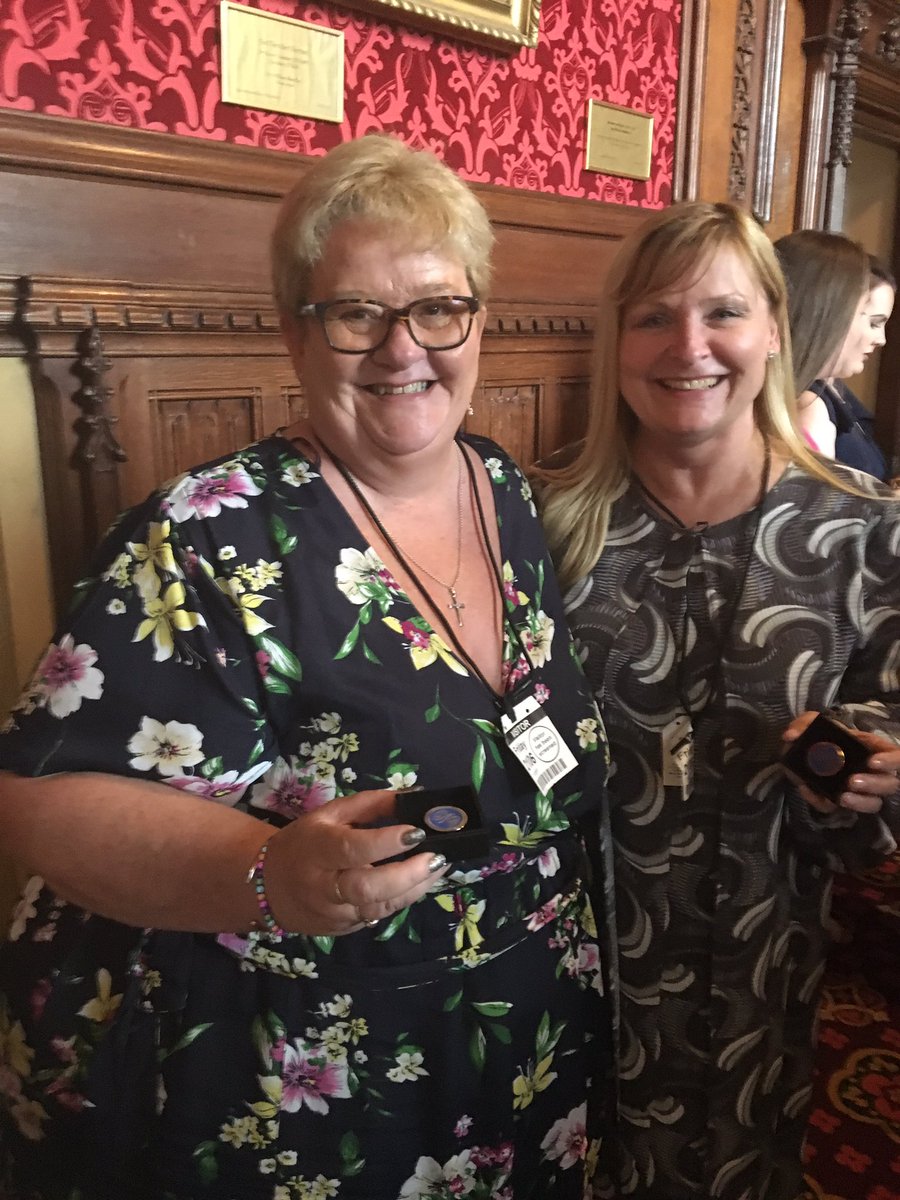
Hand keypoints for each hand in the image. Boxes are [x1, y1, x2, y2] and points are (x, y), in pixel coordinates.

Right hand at [261, 788, 446, 935]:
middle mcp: (322, 885)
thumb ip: (370, 804)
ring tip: (439, 868)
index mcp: (316, 848)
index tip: (416, 831)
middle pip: (365, 888)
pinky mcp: (342, 929)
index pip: (351, 848)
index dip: (384, 842)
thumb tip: (414, 796)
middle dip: (406, 874)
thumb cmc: (305, 842)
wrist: (267, 887)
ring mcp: (332, 912)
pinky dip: (402, 900)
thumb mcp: (329, 814)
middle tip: (437, 857)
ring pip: (376, 908)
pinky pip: (376, 917)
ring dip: (413, 889)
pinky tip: (421, 883)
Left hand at [782, 711, 899, 814]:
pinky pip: (835, 808)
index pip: (896, 756)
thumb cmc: (817, 735)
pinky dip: (821, 801)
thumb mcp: (811, 722)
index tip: (873, 762)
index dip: (891, 761)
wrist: (798, 753)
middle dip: (874, 785)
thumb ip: (803, 723)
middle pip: (889, 784)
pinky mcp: (838, 801)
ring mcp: (857, 789)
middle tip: (852, 781)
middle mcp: (871, 771)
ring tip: (842, 797)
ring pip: (873, 803)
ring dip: (860, 802)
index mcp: (872, 749)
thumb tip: (791, 736)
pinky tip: (807, 790)